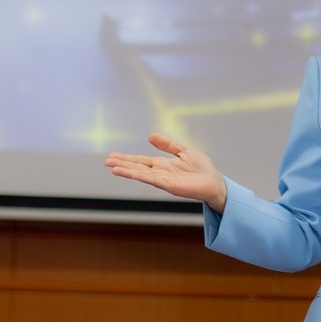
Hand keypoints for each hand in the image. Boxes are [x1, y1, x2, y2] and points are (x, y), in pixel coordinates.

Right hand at [105, 132, 227, 212]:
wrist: (214, 181)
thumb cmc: (201, 168)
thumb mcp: (183, 150)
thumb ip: (167, 144)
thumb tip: (150, 135)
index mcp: (162, 164)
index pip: (140, 161)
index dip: (126, 159)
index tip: (112, 156)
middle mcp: (160, 173)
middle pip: (137, 168)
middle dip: (122, 165)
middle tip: (106, 162)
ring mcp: (164, 180)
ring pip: (142, 174)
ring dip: (127, 172)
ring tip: (112, 168)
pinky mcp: (170, 186)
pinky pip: (154, 180)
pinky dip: (142, 177)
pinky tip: (132, 174)